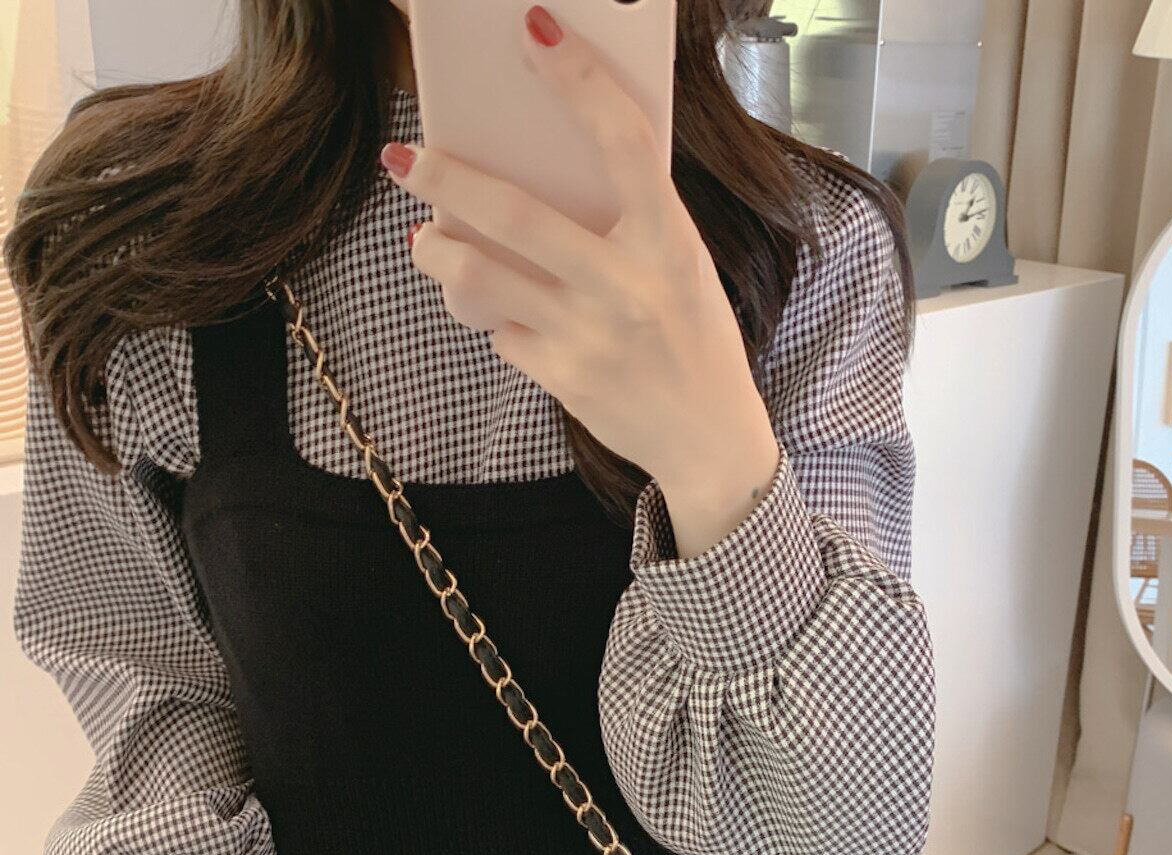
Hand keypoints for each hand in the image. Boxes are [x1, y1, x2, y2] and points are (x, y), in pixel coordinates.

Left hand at [378, 4, 776, 492]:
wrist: (709, 440)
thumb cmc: (695, 339)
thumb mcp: (682, 268)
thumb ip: (629, 224)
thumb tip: (540, 174)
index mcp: (671, 243)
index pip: (624, 143)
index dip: (579, 81)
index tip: (534, 31)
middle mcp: (629, 287)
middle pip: (517, 215)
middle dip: (448, 178)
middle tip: (404, 157)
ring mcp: (591, 336)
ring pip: (483, 275)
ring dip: (437, 250)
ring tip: (423, 240)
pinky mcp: (564, 379)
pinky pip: (503, 331)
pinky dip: (494, 314)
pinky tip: (502, 312)